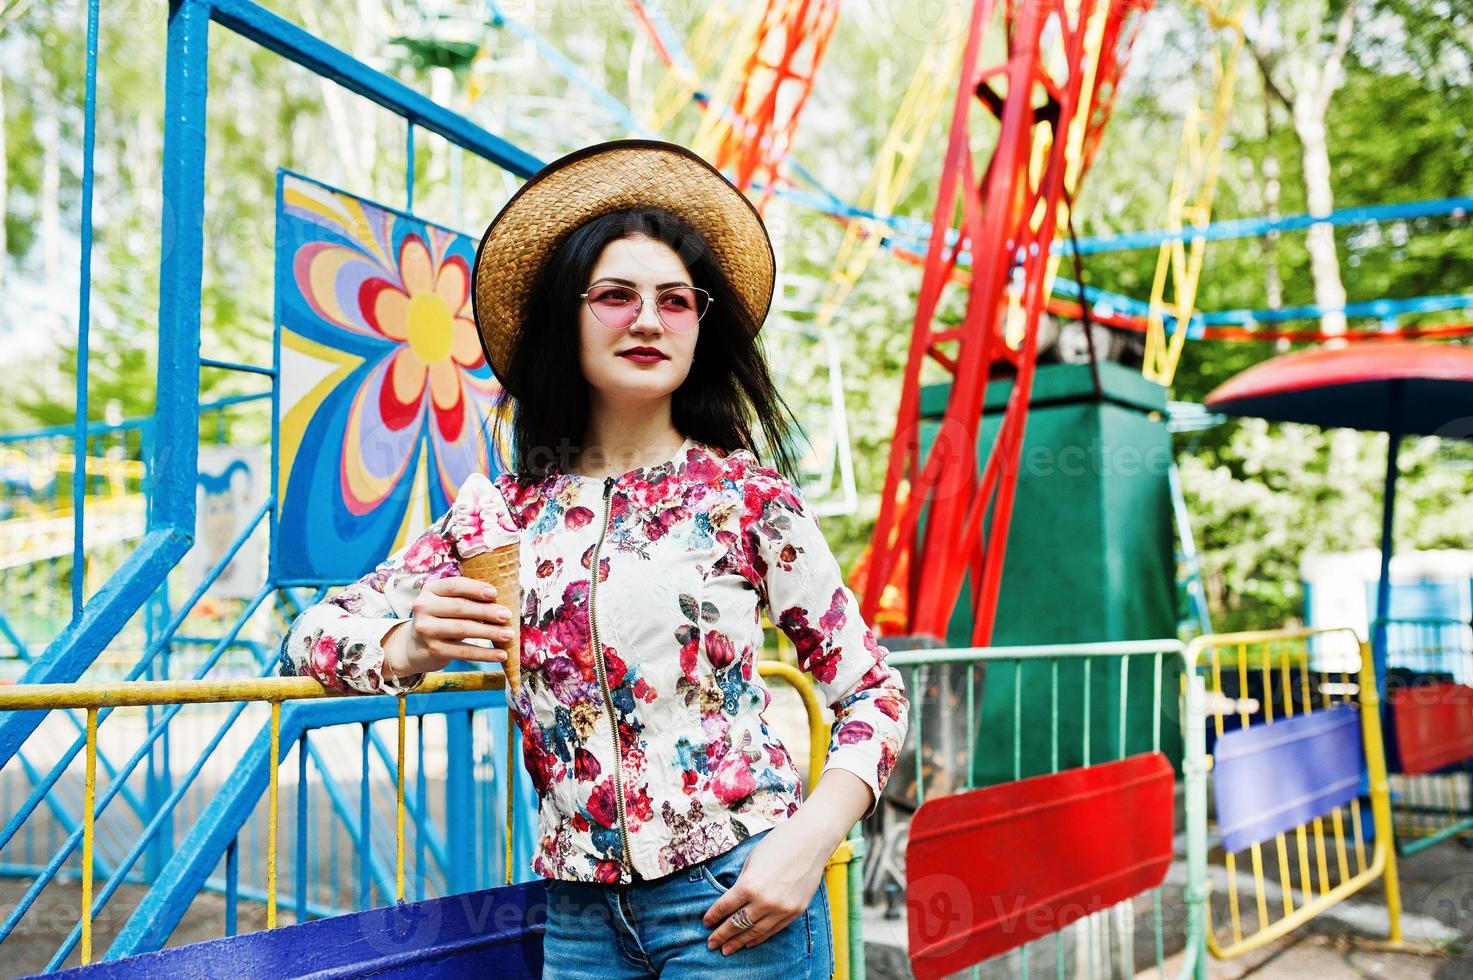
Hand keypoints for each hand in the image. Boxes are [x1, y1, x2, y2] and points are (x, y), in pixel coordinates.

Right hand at [383, 576, 515, 678]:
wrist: (416, 645)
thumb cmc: (442, 617)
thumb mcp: (447, 601)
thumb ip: (467, 597)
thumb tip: (501, 601)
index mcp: (431, 589)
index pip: (454, 585)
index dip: (475, 589)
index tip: (494, 593)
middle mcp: (424, 607)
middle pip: (460, 608)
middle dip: (486, 612)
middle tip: (507, 615)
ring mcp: (427, 630)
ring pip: (462, 629)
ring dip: (489, 632)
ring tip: (508, 634)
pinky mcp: (434, 649)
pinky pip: (464, 651)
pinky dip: (484, 654)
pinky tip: (500, 655)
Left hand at [700, 819, 828, 955]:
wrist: (811, 841)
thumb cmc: (778, 844)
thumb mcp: (751, 861)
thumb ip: (743, 883)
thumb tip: (734, 901)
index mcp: (749, 885)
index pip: (725, 907)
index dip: (713, 916)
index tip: (706, 923)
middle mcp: (764, 901)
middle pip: (737, 924)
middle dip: (722, 935)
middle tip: (711, 944)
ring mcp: (781, 909)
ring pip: (755, 932)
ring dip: (738, 942)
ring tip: (726, 950)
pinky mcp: (795, 912)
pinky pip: (773, 930)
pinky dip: (759, 938)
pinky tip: (749, 943)